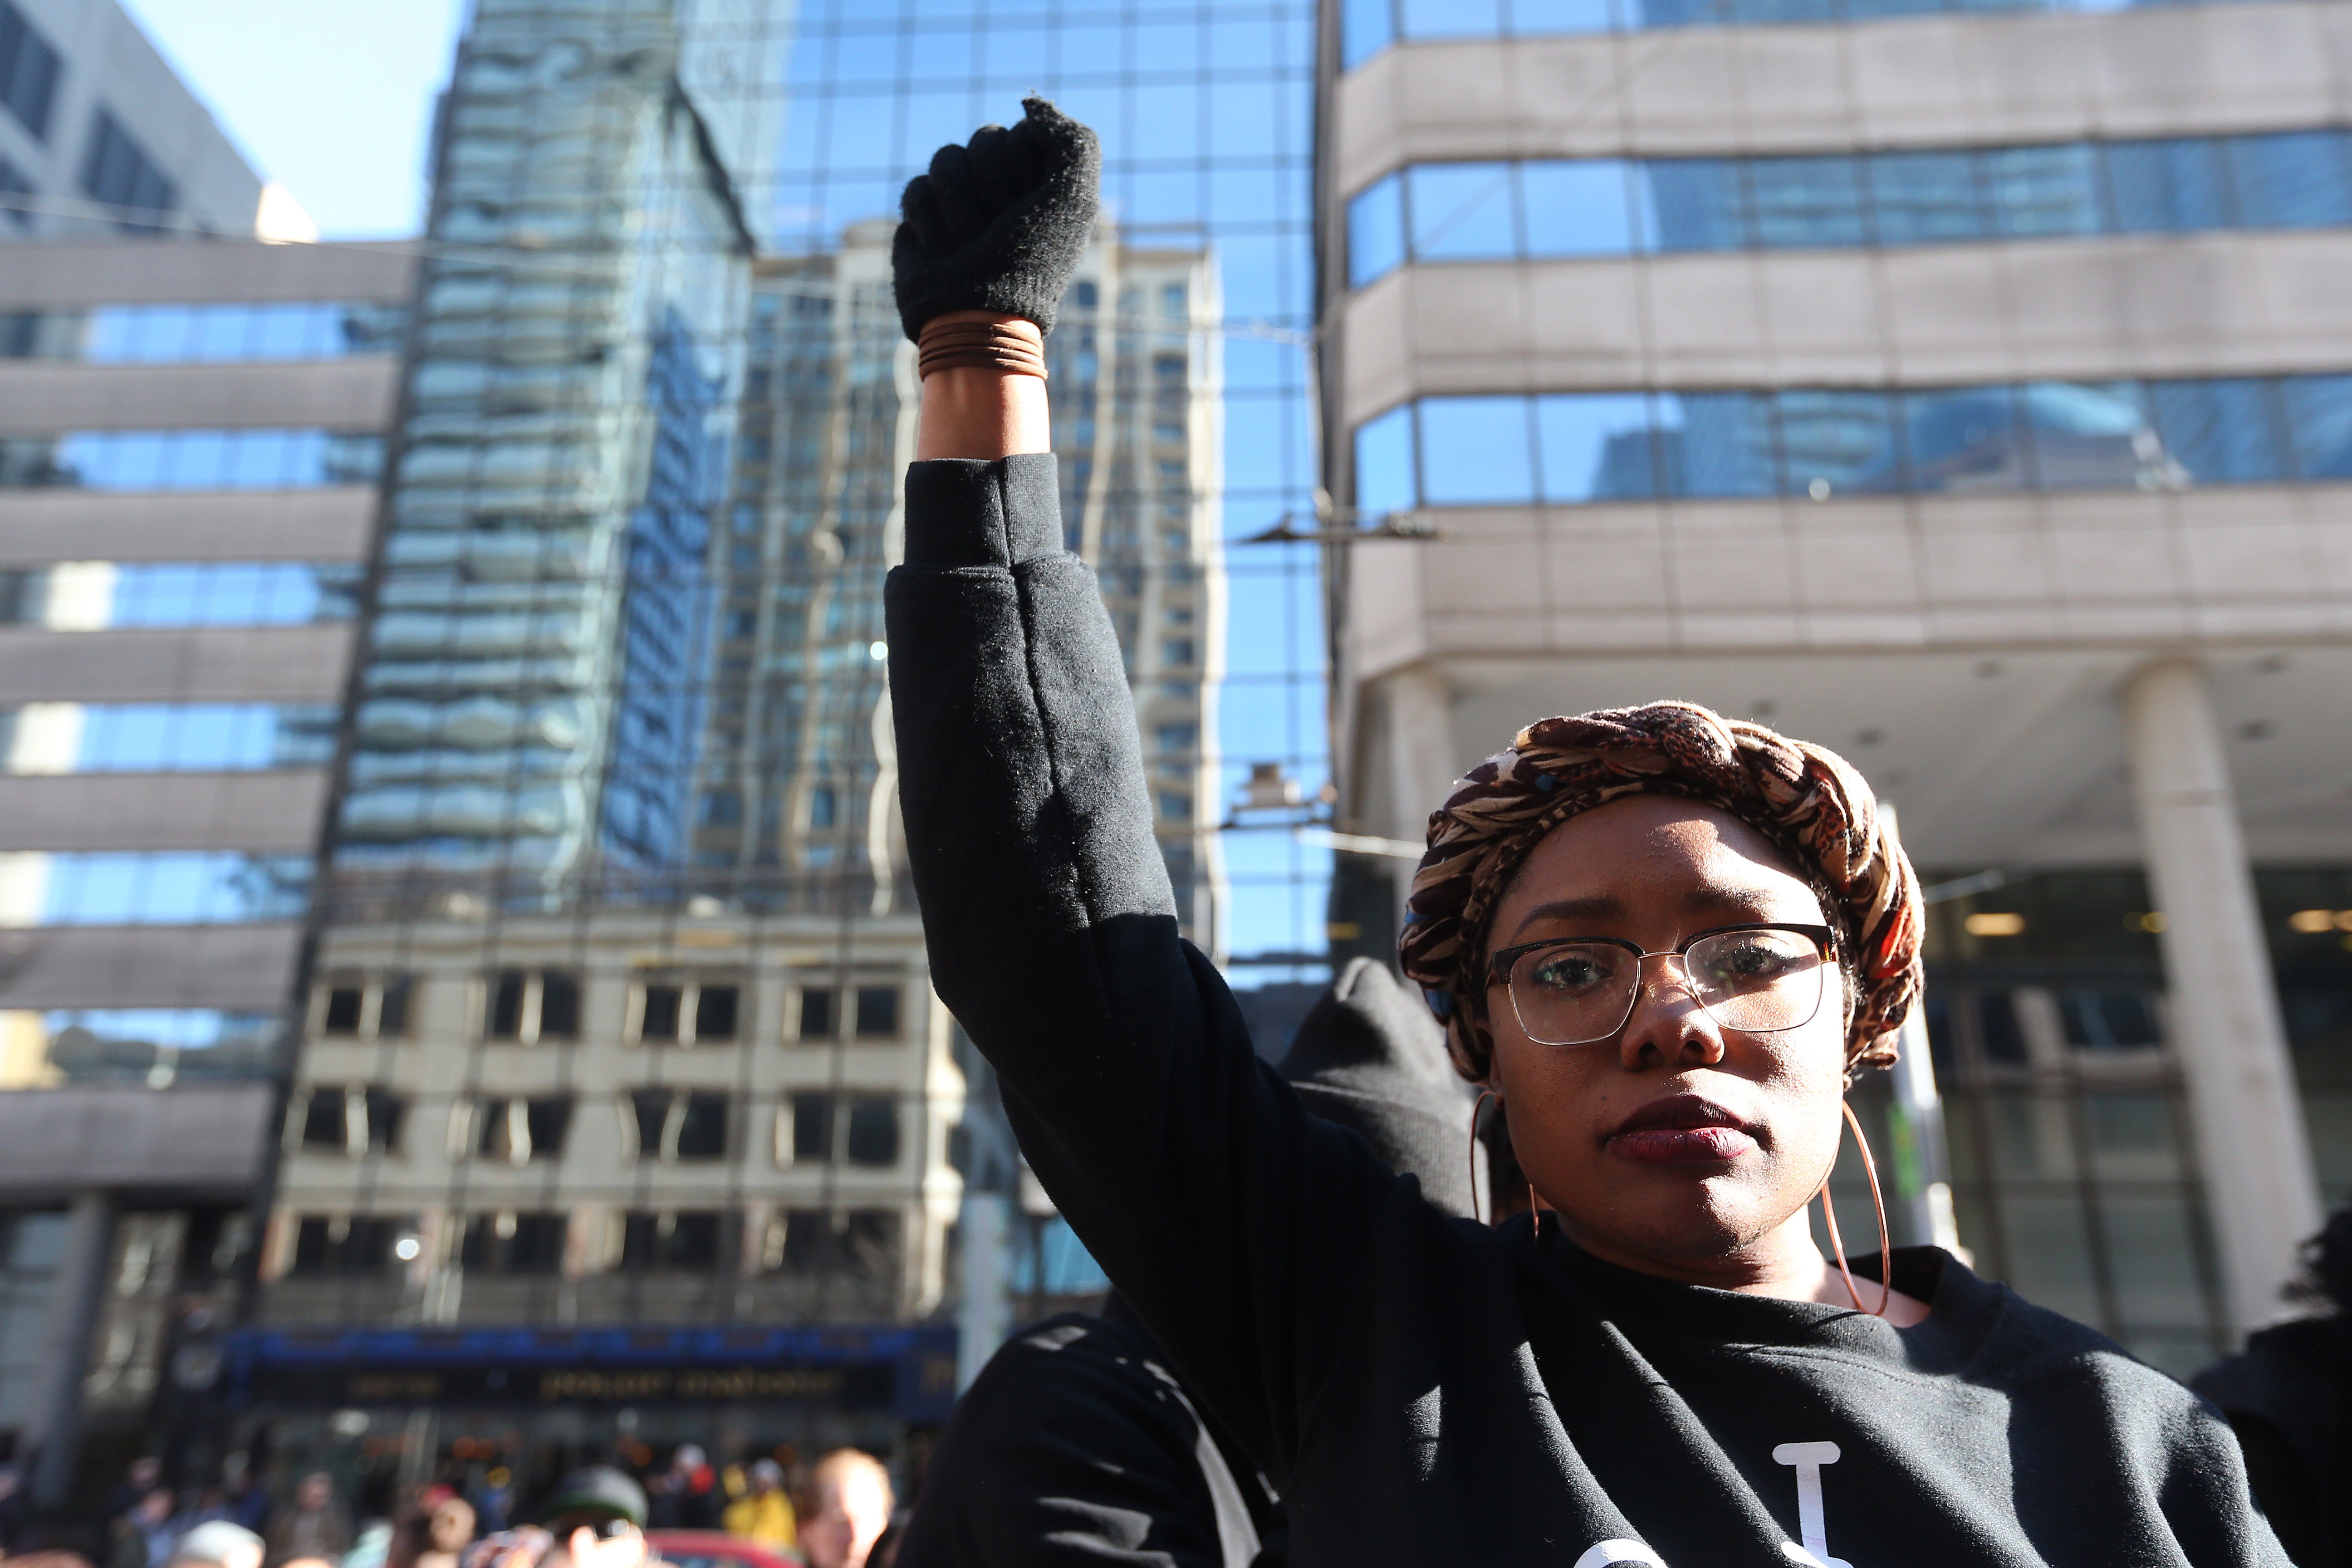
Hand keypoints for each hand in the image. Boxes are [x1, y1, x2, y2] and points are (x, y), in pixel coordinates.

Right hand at [893, 97, 1100, 341]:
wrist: (976, 314)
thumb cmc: (1029, 259)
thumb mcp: (1074, 196)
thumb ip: (1072, 138)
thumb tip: (1028, 103)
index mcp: (1042, 182)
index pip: (1023, 131)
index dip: (1024, 162)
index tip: (1029, 202)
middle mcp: (1003, 188)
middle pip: (985, 137)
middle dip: (990, 183)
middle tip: (998, 225)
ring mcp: (961, 200)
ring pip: (946, 157)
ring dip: (959, 201)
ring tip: (967, 241)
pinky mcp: (924, 216)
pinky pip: (916, 187)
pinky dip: (930, 220)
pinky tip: (943, 249)